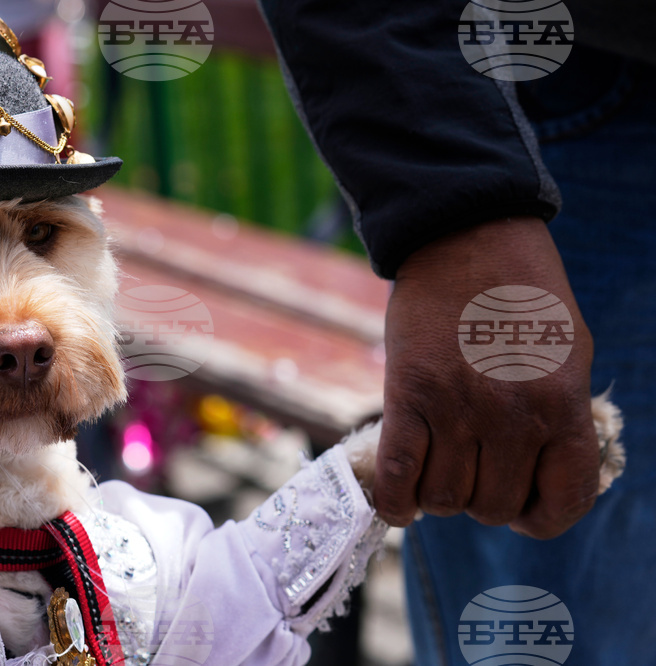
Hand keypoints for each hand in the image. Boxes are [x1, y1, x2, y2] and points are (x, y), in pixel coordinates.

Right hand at [374, 217, 598, 538]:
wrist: (466, 236)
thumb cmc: (522, 294)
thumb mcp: (568, 355)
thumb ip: (560, 418)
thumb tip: (539, 472)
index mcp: (563, 405)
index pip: (562, 502)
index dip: (538, 517)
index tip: (521, 506)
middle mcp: (513, 415)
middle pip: (490, 506)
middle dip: (479, 500)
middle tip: (470, 472)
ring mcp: (457, 408)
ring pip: (444, 498)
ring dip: (438, 497)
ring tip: (436, 470)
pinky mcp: (407, 395)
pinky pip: (398, 474)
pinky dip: (395, 501)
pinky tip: (399, 502)